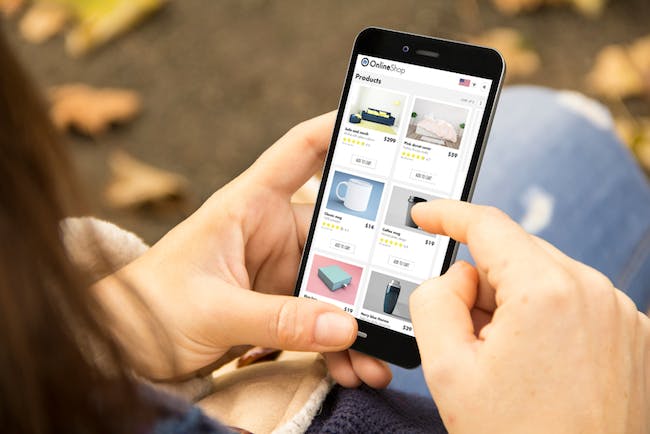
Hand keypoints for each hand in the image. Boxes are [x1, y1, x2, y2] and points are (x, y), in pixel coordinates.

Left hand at [97, 112, 390, 386]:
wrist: (122, 347)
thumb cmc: (148, 307)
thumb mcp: (211, 311)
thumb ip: (276, 319)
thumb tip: (343, 326)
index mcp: (248, 206)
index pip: (301, 152)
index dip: (340, 130)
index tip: (387, 127)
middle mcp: (270, 233)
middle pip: (339, 234)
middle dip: (370, 268)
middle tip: (401, 296)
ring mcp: (278, 272)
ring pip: (336, 285)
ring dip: (358, 319)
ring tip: (378, 357)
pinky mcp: (278, 306)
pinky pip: (321, 319)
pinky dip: (338, 343)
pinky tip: (353, 366)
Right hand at [409, 200, 649, 432]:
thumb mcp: (447, 369)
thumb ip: (434, 300)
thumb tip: (456, 276)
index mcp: (547, 292)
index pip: (488, 225)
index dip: (447, 214)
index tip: (426, 214)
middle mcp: (594, 292)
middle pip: (516, 255)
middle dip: (481, 282)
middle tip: (466, 335)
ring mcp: (620, 314)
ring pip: (544, 278)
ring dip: (514, 304)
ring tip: (506, 363)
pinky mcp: (633, 335)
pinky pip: (574, 302)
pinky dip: (546, 318)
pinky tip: (537, 366)